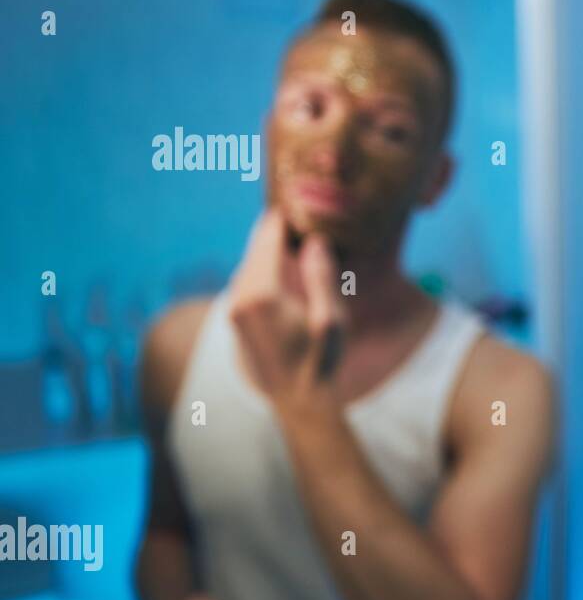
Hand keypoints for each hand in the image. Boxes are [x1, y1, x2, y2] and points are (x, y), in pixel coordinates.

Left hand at [228, 210, 346, 410]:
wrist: (298, 402)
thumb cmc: (319, 362)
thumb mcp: (330, 319)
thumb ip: (321, 276)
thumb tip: (314, 241)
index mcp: (262, 293)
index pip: (268, 239)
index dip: (283, 217)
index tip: (295, 197)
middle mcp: (240, 297)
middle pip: (255, 247)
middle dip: (274, 229)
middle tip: (293, 208)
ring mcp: (234, 309)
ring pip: (249, 263)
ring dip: (268, 248)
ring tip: (289, 231)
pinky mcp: (235, 318)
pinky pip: (247, 279)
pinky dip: (262, 266)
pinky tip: (279, 263)